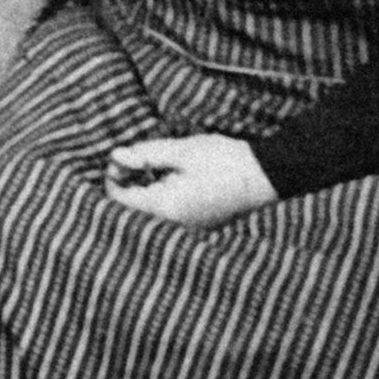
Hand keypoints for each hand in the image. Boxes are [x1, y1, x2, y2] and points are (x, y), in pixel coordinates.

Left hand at [105, 135, 274, 230]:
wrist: (266, 177)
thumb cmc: (224, 161)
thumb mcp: (181, 150)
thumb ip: (144, 154)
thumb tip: (115, 156)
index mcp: (164, 207)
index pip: (117, 199)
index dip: (112, 175)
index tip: (125, 155)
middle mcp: (170, 225)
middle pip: (128, 208)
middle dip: (125, 181)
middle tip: (137, 158)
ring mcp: (182, 228)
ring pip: (145, 211)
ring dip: (140, 187)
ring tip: (153, 163)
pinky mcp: (192, 224)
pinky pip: (162, 214)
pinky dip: (156, 195)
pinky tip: (167, 176)